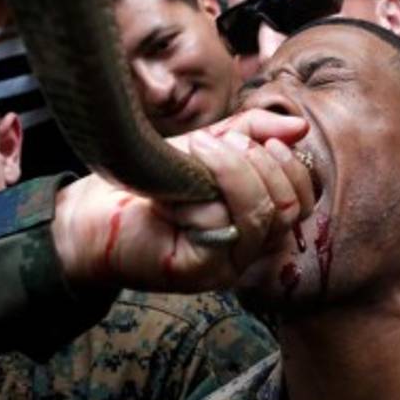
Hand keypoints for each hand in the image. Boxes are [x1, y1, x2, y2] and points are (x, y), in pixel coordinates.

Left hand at [53, 110, 313, 292]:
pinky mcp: (201, 272)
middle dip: (263, 165)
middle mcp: (251, 247)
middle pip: (292, 208)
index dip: (294, 166)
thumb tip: (301, 127)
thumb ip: (253, 132)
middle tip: (223, 142)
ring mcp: (228, 263)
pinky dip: (204, 198)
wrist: (93, 212)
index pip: (306, 199)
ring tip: (200, 151)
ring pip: (262, 217)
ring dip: (234, 174)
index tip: (267, 141)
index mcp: (259, 218)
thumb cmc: (153, 179)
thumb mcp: (210, 144)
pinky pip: (224, 229)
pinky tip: (179, 184)